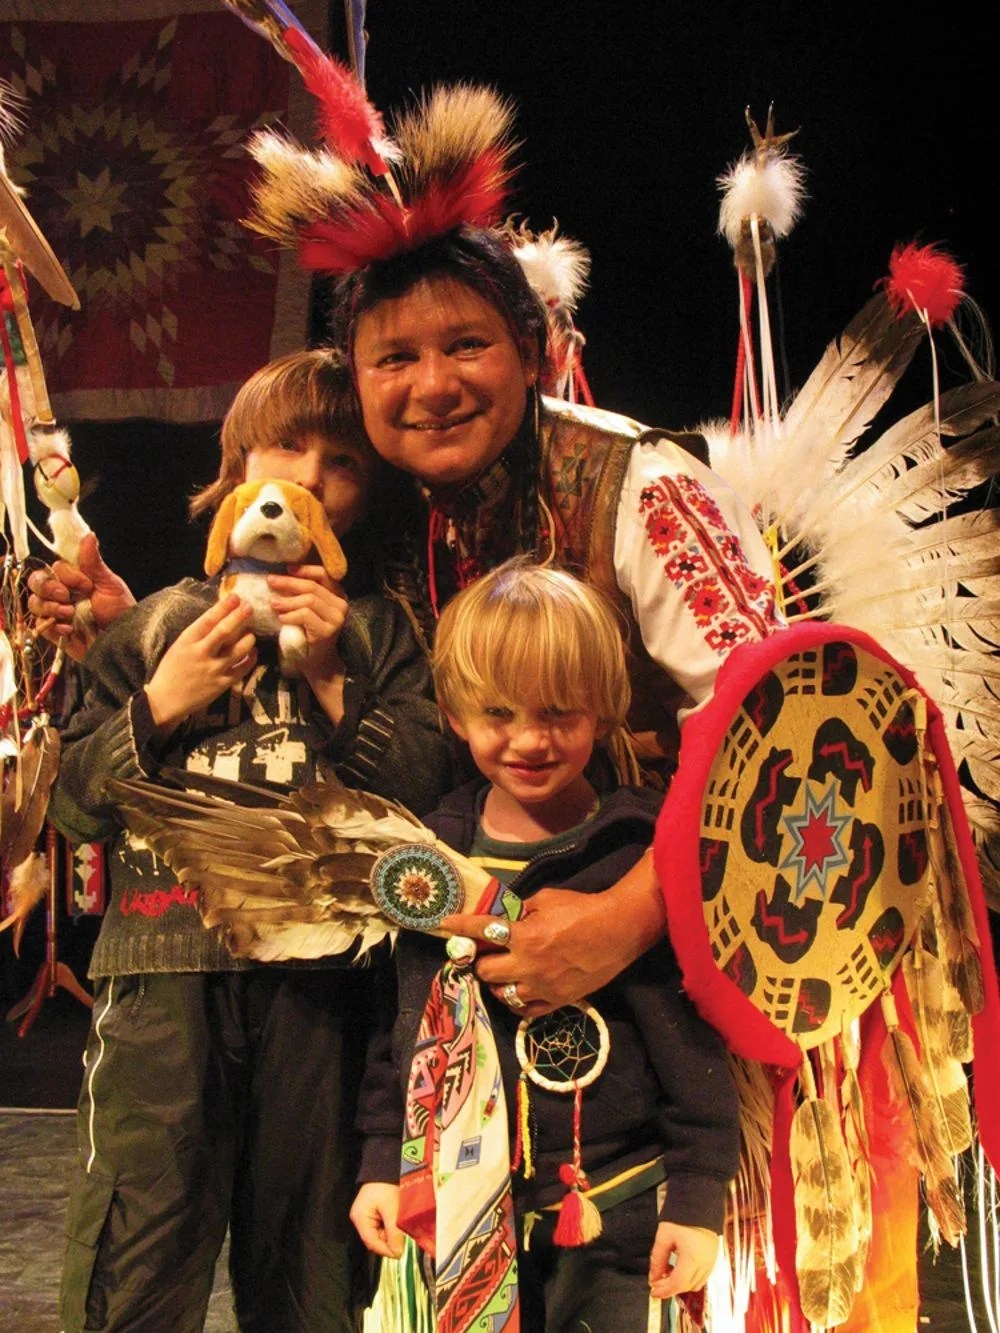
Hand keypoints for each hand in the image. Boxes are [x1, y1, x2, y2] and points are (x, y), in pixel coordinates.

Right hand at [27, 533, 135, 659]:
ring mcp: (57, 612)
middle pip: (37, 582)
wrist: (123, 640)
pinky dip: (53, 625)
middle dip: (49, 587)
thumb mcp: (110, 584)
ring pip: (35, 602)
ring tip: (70, 614)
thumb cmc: (121, 612)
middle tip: (66, 596)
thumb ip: (94, 563)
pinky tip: (69, 629)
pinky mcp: (54, 632)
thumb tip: (89, 535)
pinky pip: (40, 624)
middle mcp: (62, 593)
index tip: (86, 584)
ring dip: (51, 607)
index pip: (55, 567)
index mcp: (75, 579)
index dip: (66, 574)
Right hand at [144, 595, 255, 735]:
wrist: (165, 701)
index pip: (207, 620)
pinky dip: (250, 658)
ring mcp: (213, 670)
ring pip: (238, 650)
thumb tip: (218, 616)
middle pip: (225, 632)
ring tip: (252, 633)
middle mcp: (201, 654)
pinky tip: (253, 651)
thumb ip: (197, 634)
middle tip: (250, 607)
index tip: (235, 597)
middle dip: (239, 617)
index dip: (223, 607)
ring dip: (248, 638)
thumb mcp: (179, 647)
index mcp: (187, 642)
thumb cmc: (171, 670)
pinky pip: (242, 669)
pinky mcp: (222, 684)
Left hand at [268, 564, 348, 720]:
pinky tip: (281, 618)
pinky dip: (290, 615)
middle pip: (313, 586)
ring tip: (273, 603)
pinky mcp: (328, 630)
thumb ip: (301, 594)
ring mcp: (337, 618)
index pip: (323, 574)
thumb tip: (280, 576)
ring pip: (309, 600)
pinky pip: (305, 615)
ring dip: (287, 601)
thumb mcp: (306, 609)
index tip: (286, 568)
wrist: (317, 662)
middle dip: (289, 583)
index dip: (304, 570)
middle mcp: (341, 604)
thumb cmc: (308, 634)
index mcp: (338, 595)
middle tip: (270, 581)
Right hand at [350, 1182, 405, 1258]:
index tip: (399, 1254)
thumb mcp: (392, 1210)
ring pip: (378, 1234)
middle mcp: (360, 1218)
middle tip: (402, 1240)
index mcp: (360, 1218)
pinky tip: (397, 1221)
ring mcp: (365, 1215)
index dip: (385, 1250)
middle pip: (374, 1239)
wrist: (387, 1167)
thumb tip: (397, 1253)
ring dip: (390, 1234)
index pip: (371, 1242)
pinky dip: (389, 1227)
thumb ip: (394, 1233)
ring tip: (401, 1227)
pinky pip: (380, 1226)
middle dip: (388, 1241)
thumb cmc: (387, 1185)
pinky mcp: (372, 1212)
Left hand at [441, 852, 665, 1016]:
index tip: (446, 924)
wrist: (618, 931)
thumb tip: (504, 917)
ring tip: (499, 973)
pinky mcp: (557, 1001)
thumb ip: (521, 911)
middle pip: (485, 970)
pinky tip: (515, 991)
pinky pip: (524, 1010)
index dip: (461, 926)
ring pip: (501, 994)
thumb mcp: (547, 899)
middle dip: (479, 960)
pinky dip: (514, 1001)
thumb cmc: (583, 909)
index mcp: (525, 936)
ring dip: (495, 982)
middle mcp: (528, 965)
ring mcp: (542, 987)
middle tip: (483, 953)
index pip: (482, 930)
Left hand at [648, 1222, 718, 1299]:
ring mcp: (711, 1261)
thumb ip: (657, 1259)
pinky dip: (690, 1277)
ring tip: (667, 1273)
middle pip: (686, 1286)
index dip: (664, 1291)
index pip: (677, 1284)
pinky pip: (702, 1276)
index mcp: (692, 1259)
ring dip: (681, 1283)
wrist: (700, 1202)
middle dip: (670, 1288)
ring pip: (695, 1283)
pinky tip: (680, 1268)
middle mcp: (705, 1263)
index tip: (653, 1291)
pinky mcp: (713, 1257)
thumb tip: (653, 1276)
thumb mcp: (664, 1236)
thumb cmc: (683, 1216)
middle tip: (657, 1282)